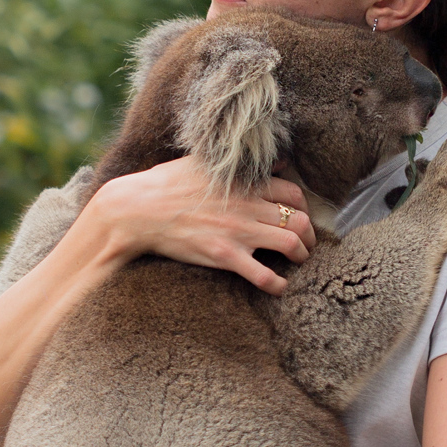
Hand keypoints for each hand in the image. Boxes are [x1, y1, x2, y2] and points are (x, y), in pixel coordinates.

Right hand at [89, 156, 315, 294]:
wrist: (137, 209)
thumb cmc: (165, 184)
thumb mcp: (202, 163)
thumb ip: (232, 163)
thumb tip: (260, 158)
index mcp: (243, 182)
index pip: (292, 193)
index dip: (302, 207)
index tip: (298, 216)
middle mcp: (247, 205)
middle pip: (299, 219)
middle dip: (309, 234)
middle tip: (306, 243)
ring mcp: (238, 231)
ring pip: (292, 243)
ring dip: (302, 255)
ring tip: (299, 261)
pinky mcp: (225, 255)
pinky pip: (264, 275)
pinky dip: (278, 284)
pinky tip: (279, 287)